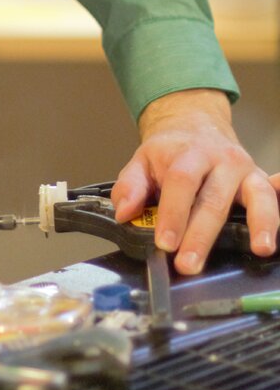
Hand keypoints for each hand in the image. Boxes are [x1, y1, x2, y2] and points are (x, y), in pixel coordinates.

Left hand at [110, 89, 278, 274]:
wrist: (197, 126)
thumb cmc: (171, 150)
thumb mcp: (142, 160)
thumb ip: (130, 186)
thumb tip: (124, 213)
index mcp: (189, 153)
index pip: (181, 182)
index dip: (173, 214)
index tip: (165, 242)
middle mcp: (222, 160)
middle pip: (213, 198)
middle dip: (201, 235)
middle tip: (188, 264)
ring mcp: (245, 171)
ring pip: (255, 197)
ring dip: (259, 223)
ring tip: (258, 248)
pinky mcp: (261, 182)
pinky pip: (273, 197)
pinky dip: (276, 216)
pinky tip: (273, 236)